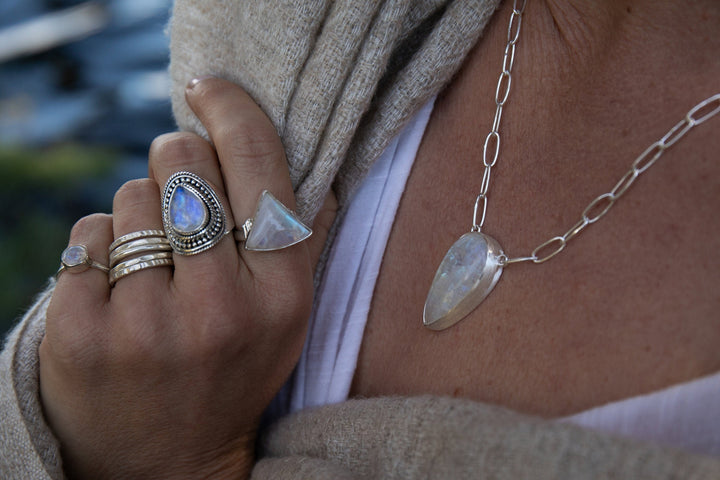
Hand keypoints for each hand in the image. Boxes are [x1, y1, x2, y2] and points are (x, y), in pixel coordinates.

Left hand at [39, 77, 336, 478]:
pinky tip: (116, 294)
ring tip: (153, 268)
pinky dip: (100, 250)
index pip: (258, 169)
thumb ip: (298, 239)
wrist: (165, 462)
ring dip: (140, 216)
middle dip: (177, 162)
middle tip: (181, 196)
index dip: (232, 112)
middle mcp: (219, 309)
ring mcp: (147, 324)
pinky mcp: (83, 333)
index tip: (206, 87)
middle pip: (183, 165)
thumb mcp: (286, 318)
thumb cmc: (230, 372)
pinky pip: (86, 234)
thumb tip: (307, 161)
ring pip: (131, 196)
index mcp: (281, 297)